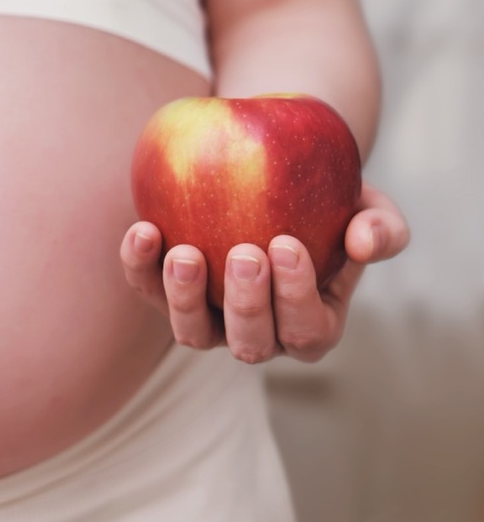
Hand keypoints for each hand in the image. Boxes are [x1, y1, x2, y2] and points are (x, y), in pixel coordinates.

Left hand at [120, 183, 408, 363]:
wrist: (275, 178)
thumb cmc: (329, 201)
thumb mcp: (367, 208)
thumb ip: (381, 227)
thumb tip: (366, 242)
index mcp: (311, 324)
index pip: (307, 329)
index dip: (296, 296)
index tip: (287, 244)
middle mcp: (258, 334)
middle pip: (250, 343)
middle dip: (247, 303)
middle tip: (244, 253)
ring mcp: (209, 320)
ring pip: (192, 334)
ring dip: (185, 298)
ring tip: (185, 253)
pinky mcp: (165, 293)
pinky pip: (147, 289)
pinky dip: (139, 265)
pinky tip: (143, 229)